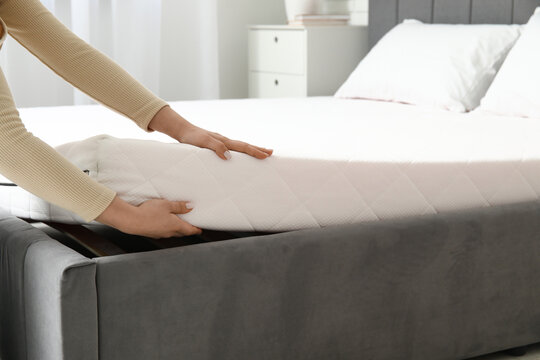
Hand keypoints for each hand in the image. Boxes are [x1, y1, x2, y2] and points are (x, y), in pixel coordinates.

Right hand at [96, 196, 201, 238]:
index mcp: (175, 226)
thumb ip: (179, 206)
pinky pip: (163, 232)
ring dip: (176, 229)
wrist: (132, 221)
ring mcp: (160, 234)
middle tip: (191, 226)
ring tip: (177, 223)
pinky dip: (167, 228)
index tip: (200, 230)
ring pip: (172, 233)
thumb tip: (190, 207)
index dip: (196, 230)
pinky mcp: (152, 233)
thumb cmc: (149, 212)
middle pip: (181, 232)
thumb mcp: (167, 205)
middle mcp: (169, 232)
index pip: (189, 230)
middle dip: (187, 230)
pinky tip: (163, 223)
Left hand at [148, 105, 272, 159]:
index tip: (266, 156)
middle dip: (258, 149)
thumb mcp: (202, 143)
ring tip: (261, 152)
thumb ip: (215, 148)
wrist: (182, 131)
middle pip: (244, 145)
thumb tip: (229, 156)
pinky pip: (232, 148)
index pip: (242, 147)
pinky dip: (241, 151)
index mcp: (223, 141)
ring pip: (239, 146)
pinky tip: (240, 154)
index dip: (255, 151)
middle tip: (271, 153)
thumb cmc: (191, 138)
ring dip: (251, 150)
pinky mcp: (216, 144)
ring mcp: (221, 142)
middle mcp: (224, 140)